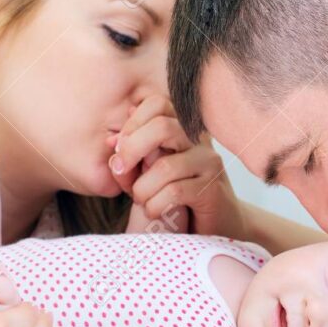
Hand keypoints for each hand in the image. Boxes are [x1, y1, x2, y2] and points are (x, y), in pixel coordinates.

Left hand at [109, 95, 247, 238]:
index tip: (119, 149)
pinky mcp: (213, 190)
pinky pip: (174, 192)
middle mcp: (200, 140)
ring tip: (140, 200)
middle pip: (161, 127)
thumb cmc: (176, 196)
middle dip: (131, 149)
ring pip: (164, 166)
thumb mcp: (147, 171)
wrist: (215, 223)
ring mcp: (209, 164)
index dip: (132, 123)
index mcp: (184, 127)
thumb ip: (131, 154)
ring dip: (141, 188)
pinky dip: (154, 205)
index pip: (157, 103)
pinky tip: (154, 211)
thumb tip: (112, 140)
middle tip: (120, 169)